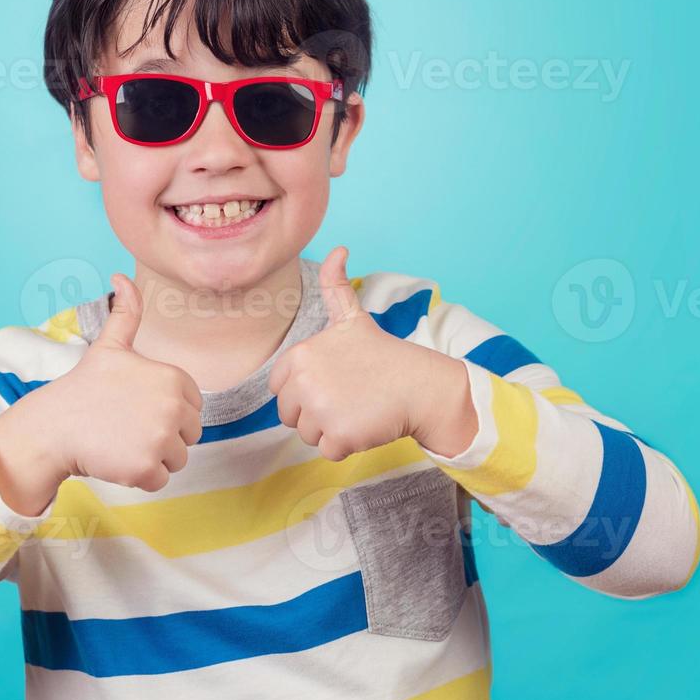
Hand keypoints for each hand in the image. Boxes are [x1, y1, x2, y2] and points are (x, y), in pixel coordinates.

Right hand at [0, 273, 202, 513]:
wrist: (53, 427)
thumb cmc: (84, 388)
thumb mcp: (110, 346)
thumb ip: (127, 313)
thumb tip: (122, 275)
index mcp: (174, 378)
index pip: (192, 409)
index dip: (165, 412)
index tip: (135, 408)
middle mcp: (173, 407)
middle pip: (189, 436)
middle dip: (162, 436)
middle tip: (127, 427)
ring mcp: (161, 438)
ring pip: (177, 459)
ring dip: (152, 457)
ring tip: (121, 441)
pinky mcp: (147, 468)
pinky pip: (161, 480)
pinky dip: (140, 477)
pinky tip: (116, 459)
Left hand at [267, 246, 476, 461]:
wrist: (420, 386)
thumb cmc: (383, 355)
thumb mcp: (352, 317)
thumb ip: (335, 286)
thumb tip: (339, 248)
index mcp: (300, 355)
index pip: (279, 388)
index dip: (305, 389)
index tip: (333, 381)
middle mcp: (304, 382)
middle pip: (290, 415)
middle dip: (317, 412)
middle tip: (349, 396)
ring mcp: (320, 410)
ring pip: (307, 434)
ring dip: (332, 428)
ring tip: (358, 408)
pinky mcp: (338, 436)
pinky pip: (327, 450)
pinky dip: (347, 445)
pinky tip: (366, 424)